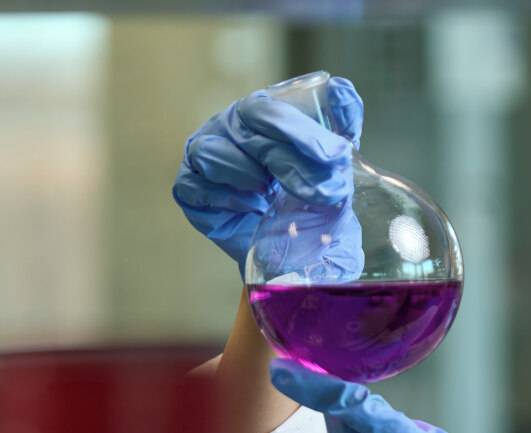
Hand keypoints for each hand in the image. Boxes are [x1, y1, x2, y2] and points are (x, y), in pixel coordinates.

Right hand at [173, 77, 363, 272]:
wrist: (290, 247)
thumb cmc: (308, 197)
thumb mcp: (333, 162)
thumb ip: (342, 123)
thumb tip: (341, 88)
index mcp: (263, 113)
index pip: (274, 107)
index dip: (303, 130)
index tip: (338, 154)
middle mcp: (230, 126)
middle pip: (248, 129)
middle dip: (291, 159)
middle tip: (327, 190)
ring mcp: (205, 154)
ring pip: (213, 151)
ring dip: (249, 173)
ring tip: (272, 193)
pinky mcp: (189, 188)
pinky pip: (196, 185)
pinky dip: (226, 197)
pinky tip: (252, 208)